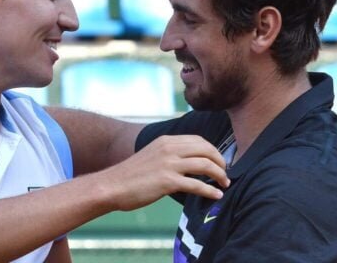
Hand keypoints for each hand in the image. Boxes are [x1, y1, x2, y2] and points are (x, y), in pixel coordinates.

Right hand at [97, 135, 229, 210]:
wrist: (111, 186)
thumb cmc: (130, 175)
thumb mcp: (151, 155)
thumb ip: (168, 155)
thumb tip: (188, 164)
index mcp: (166, 141)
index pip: (199, 140)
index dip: (213, 151)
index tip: (219, 162)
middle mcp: (169, 149)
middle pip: (206, 150)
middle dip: (221, 162)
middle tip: (225, 174)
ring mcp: (169, 164)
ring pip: (205, 165)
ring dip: (220, 175)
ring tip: (224, 184)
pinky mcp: (167, 181)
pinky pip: (197, 185)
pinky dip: (210, 190)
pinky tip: (216, 195)